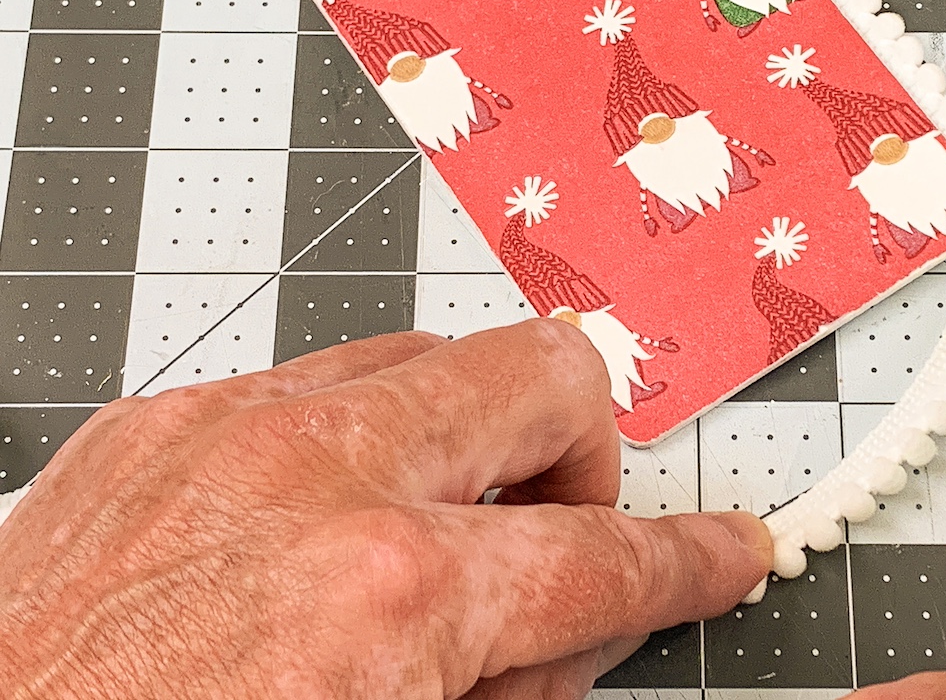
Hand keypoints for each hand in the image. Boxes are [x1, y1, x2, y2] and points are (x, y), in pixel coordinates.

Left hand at [0, 322, 771, 699]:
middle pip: (544, 373)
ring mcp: (221, 429)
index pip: (605, 555)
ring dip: (469, 443)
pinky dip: (357, 445)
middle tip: (556, 545)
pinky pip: (313, 382)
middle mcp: (309, 473)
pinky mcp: (150, 426)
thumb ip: (523, 685)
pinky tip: (322, 535)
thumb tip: (584, 625)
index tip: (720, 554)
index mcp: (385, 593)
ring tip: (432, 544)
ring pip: (431, 354)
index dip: (688, 563)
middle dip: (585, 460)